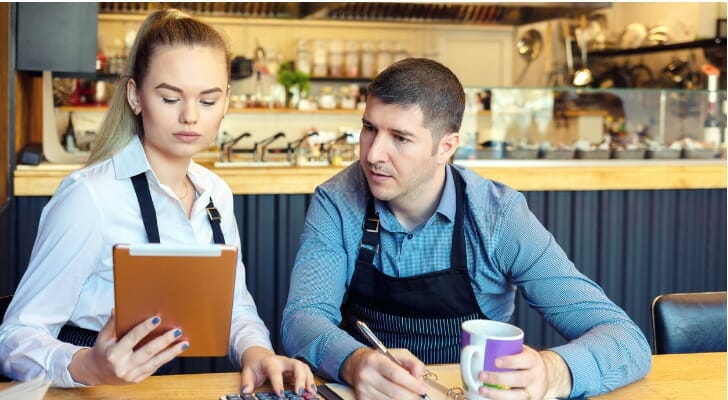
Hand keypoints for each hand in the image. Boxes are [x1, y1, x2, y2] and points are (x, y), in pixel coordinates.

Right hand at [68, 310, 188, 384]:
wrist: (97, 372)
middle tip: (177, 331)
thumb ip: (112, 323)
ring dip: (171, 352)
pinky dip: (166, 358)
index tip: (157, 319)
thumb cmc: (103, 350)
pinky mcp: (138, 379)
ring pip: (155, 362)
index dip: (145, 328)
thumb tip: (118, 308)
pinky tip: (176, 350)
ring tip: (184, 343)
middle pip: (147, 351)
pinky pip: (155, 367)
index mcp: (113, 354)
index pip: (131, 338)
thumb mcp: (103, 336)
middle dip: (164, 341)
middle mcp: (122, 366)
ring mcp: (131, 375)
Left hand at [239, 346, 315, 396]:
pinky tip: (312, 390)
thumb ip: (247, 381)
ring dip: (309, 379)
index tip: (281, 394)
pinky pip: (306, 372)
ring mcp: (290, 363)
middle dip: (300, 378)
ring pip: (304, 367)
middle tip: (299, 392)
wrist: (259, 355)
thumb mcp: (247, 372)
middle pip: (296, 365)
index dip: (278, 382)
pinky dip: (310, 380)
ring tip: (311, 392)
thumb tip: (246, 391)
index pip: (275, 371)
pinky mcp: (295, 368)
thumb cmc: (255, 365)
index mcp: (270, 362)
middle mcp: (283, 361)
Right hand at [340, 347, 427, 399]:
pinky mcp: (362, 399)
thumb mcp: (397, 354)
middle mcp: (367, 375)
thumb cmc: (380, 360)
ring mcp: (363, 390)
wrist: (356, 365)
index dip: (412, 384)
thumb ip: (413, 364)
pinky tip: (399, 398)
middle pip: (395, 392)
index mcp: (375, 361)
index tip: (423, 389)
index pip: (396, 375)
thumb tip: (419, 380)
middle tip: (420, 396)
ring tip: (411, 397)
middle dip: (412, 396)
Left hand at [476, 346, 571, 399]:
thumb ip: (505, 349)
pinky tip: (489, 399)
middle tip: (482, 375)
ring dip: (497, 394)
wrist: (545, 375)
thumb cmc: (526, 362)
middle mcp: (536, 376)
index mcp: (533, 360)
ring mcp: (534, 391)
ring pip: (518, 396)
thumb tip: (474, 348)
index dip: (510, 361)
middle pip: (520, 379)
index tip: (495, 361)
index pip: (524, 360)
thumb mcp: (520, 351)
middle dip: (499, 378)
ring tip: (482, 389)